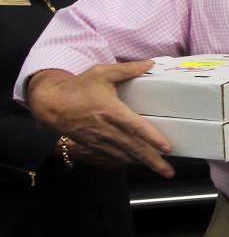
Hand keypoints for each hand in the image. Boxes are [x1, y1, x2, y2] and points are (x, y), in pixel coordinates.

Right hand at [27, 62, 174, 177]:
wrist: (51, 105)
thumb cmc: (78, 87)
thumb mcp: (101, 73)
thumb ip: (127, 69)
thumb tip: (150, 64)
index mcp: (111, 111)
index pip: (136, 127)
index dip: (152, 138)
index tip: (167, 148)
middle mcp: (107, 129)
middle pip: (134, 148)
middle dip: (153, 161)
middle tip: (169, 172)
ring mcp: (99, 140)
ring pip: (125, 156)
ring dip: (143, 163)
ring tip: (161, 170)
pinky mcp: (94, 146)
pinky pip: (114, 157)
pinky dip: (128, 160)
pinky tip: (139, 162)